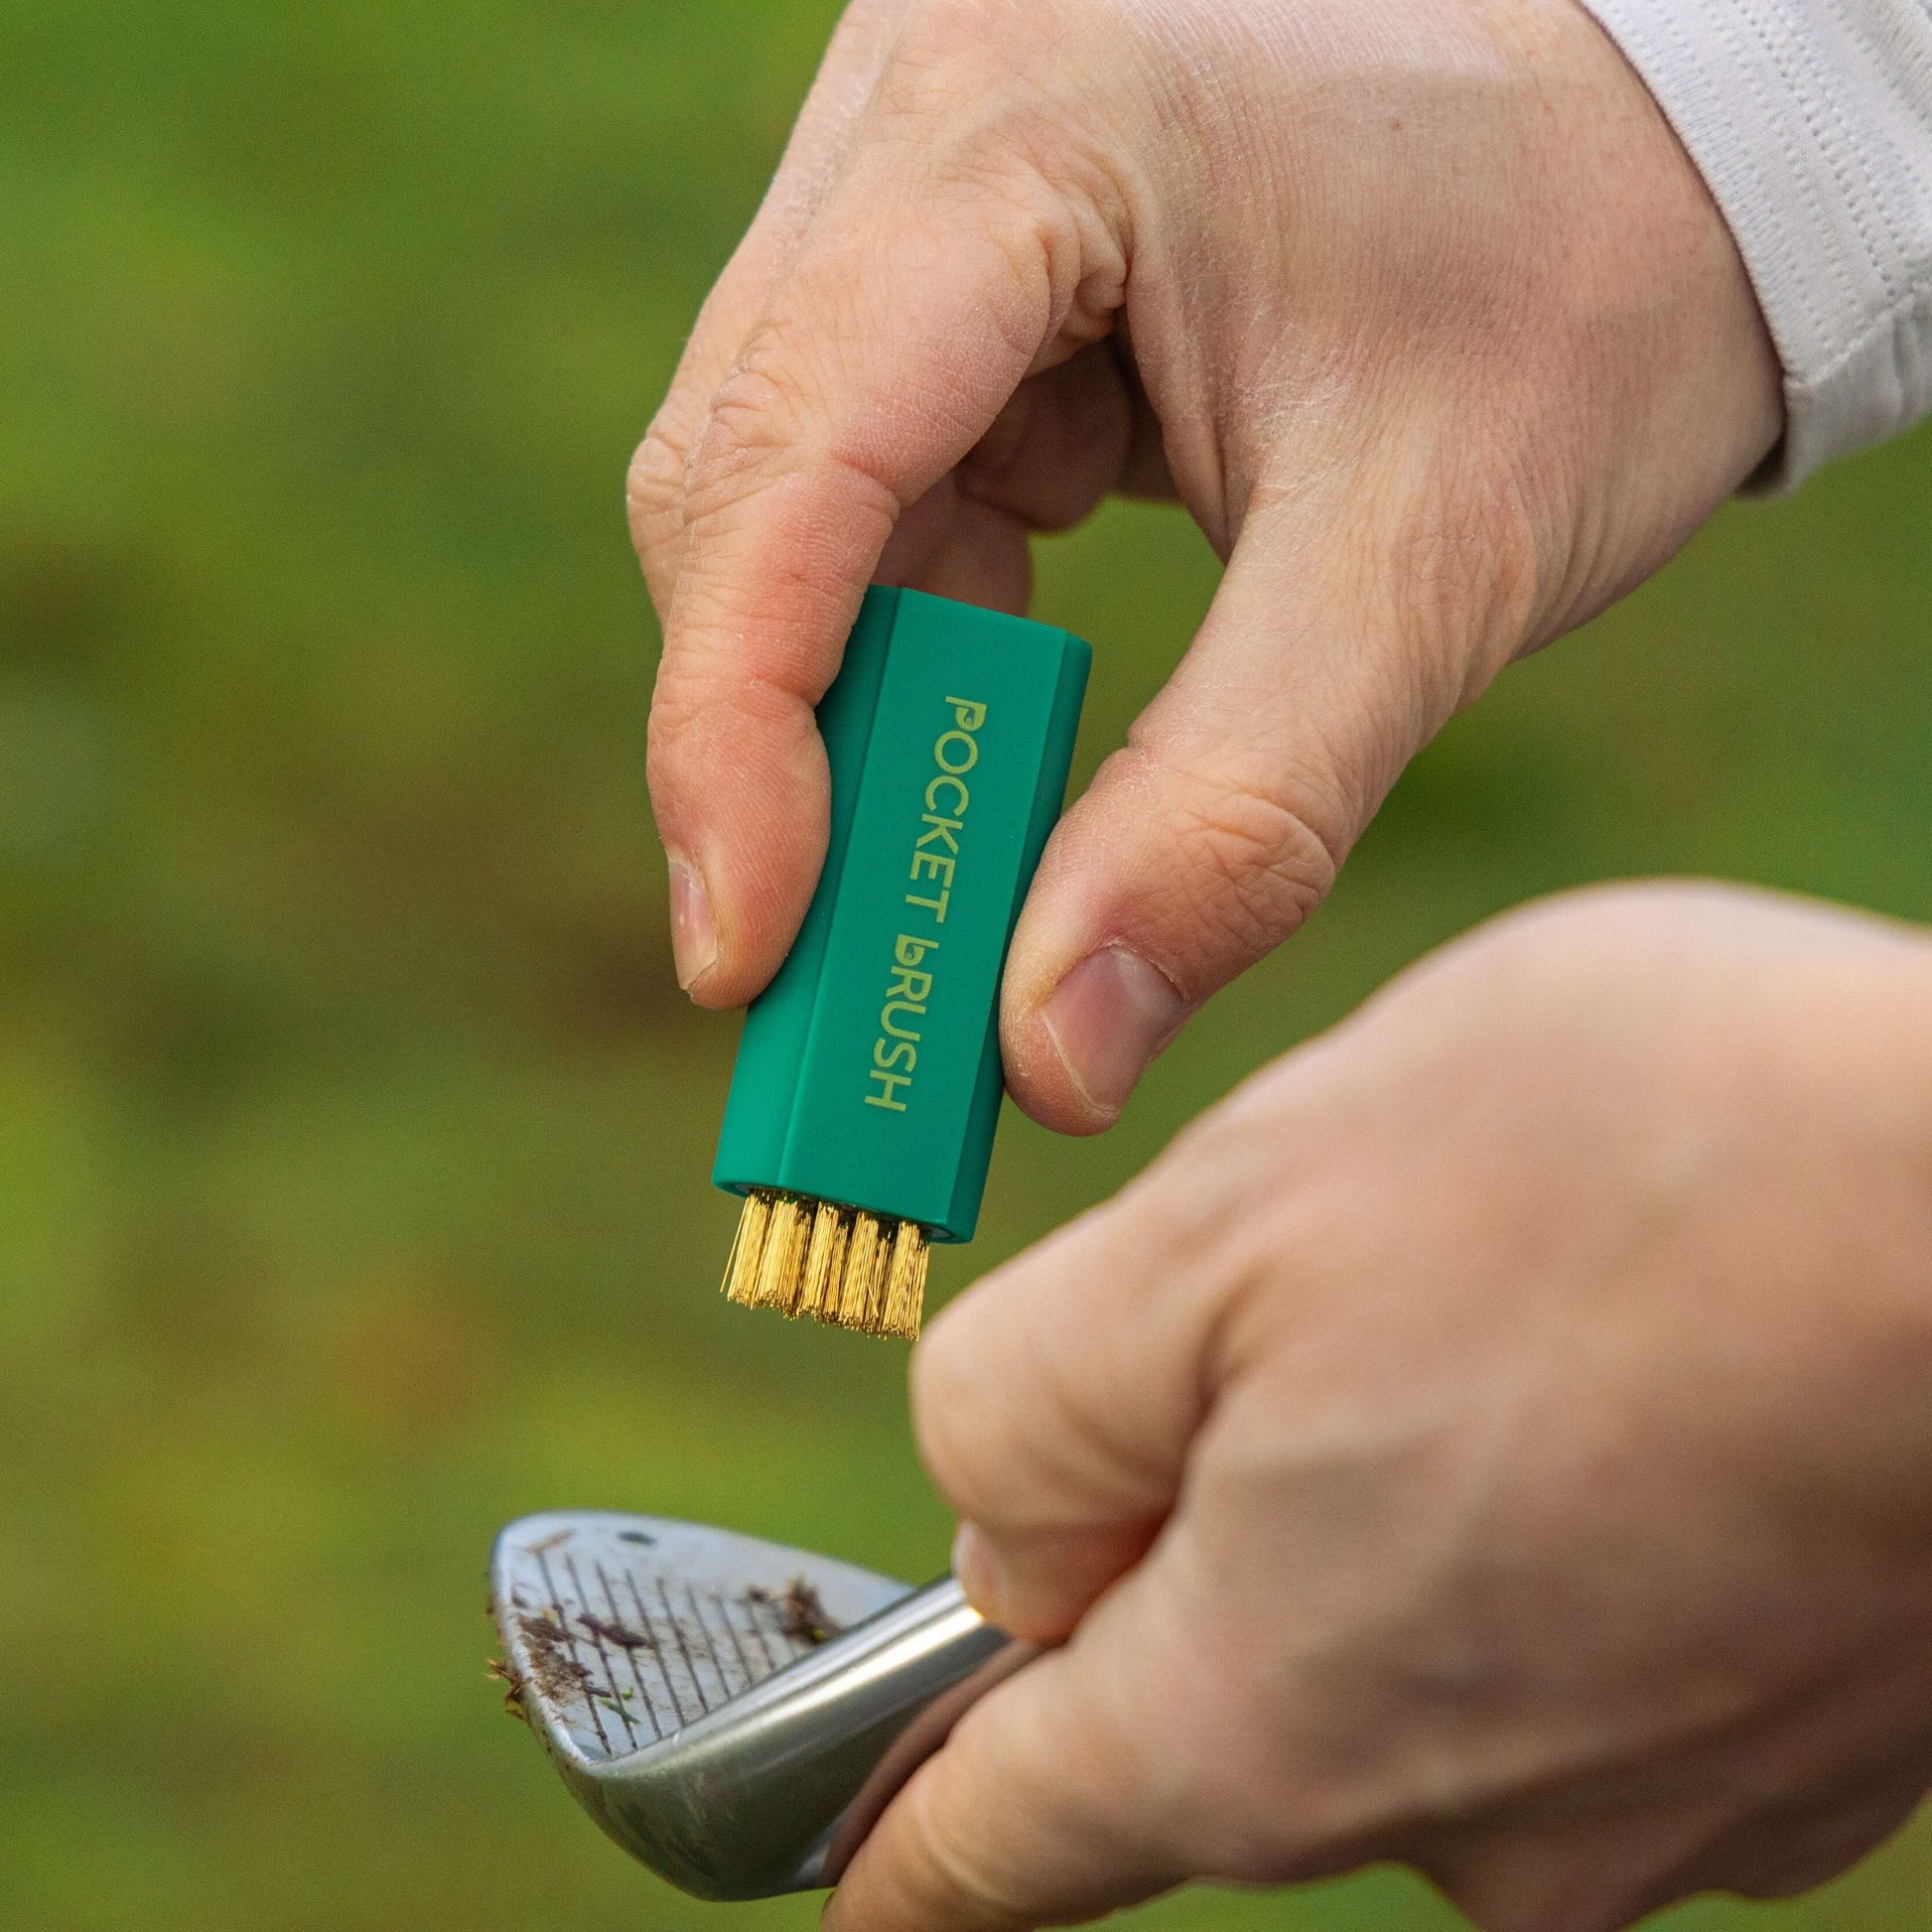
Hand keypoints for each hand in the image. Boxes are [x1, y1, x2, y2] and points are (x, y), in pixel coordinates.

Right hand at [633, 0, 1781, 1130]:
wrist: (1673, 145)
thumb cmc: (1582, 296)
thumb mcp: (1424, 566)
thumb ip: (1230, 820)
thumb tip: (1046, 1065)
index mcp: (1026, 117)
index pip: (790, 452)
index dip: (731, 726)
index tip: (745, 956)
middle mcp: (922, 110)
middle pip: (742, 484)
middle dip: (779, 747)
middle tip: (832, 970)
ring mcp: (921, 174)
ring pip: (779, 498)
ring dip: (844, 706)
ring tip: (949, 858)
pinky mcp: (949, 255)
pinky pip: (861, 485)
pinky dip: (910, 638)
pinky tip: (998, 714)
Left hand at [826, 884, 1931, 1931]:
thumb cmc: (1626, 1166)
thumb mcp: (1225, 1217)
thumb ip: (1036, 1410)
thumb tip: (1008, 1544)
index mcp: (1271, 1715)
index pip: (1011, 1842)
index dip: (908, 1847)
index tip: (849, 1886)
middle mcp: (1467, 1821)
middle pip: (1215, 1711)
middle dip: (1187, 1545)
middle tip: (1285, 1322)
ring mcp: (1658, 1802)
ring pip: (1410, 1657)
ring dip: (1395, 1502)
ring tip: (1500, 1311)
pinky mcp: (1798, 1736)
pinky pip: (1580, 1642)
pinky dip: (1548, 1520)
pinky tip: (1628, 1372)